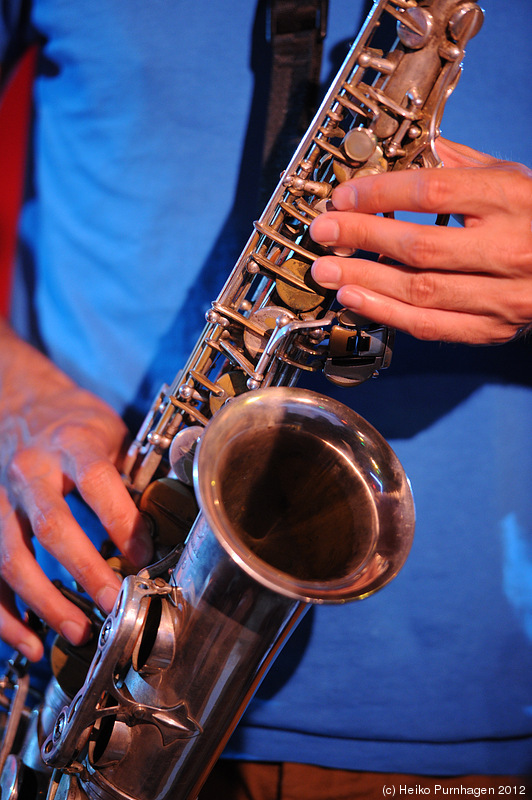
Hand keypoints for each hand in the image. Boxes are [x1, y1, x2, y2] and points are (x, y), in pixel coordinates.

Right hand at [0, 322, 152, 660]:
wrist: (18, 402)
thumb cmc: (72, 423)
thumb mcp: (109, 433)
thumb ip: (130, 475)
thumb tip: (163, 527)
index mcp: (70, 444)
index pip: (98, 483)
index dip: (122, 522)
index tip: (143, 556)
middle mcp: (30, 471)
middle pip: (53, 526)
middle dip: (86, 570)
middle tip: (113, 603)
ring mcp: (0, 499)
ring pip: (12, 557)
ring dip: (44, 601)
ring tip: (77, 631)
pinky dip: (5, 614)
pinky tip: (29, 639)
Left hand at [309, 139, 531, 343]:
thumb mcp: (511, 177)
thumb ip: (457, 166)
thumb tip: (402, 154)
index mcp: (511, 199)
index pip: (432, 192)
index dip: (379, 194)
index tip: (343, 197)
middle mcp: (509, 248)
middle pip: (419, 244)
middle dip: (361, 237)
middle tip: (323, 233)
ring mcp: (502, 294)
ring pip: (420, 290)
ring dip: (365, 280)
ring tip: (328, 271)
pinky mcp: (493, 328)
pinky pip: (432, 325)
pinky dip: (388, 314)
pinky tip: (356, 300)